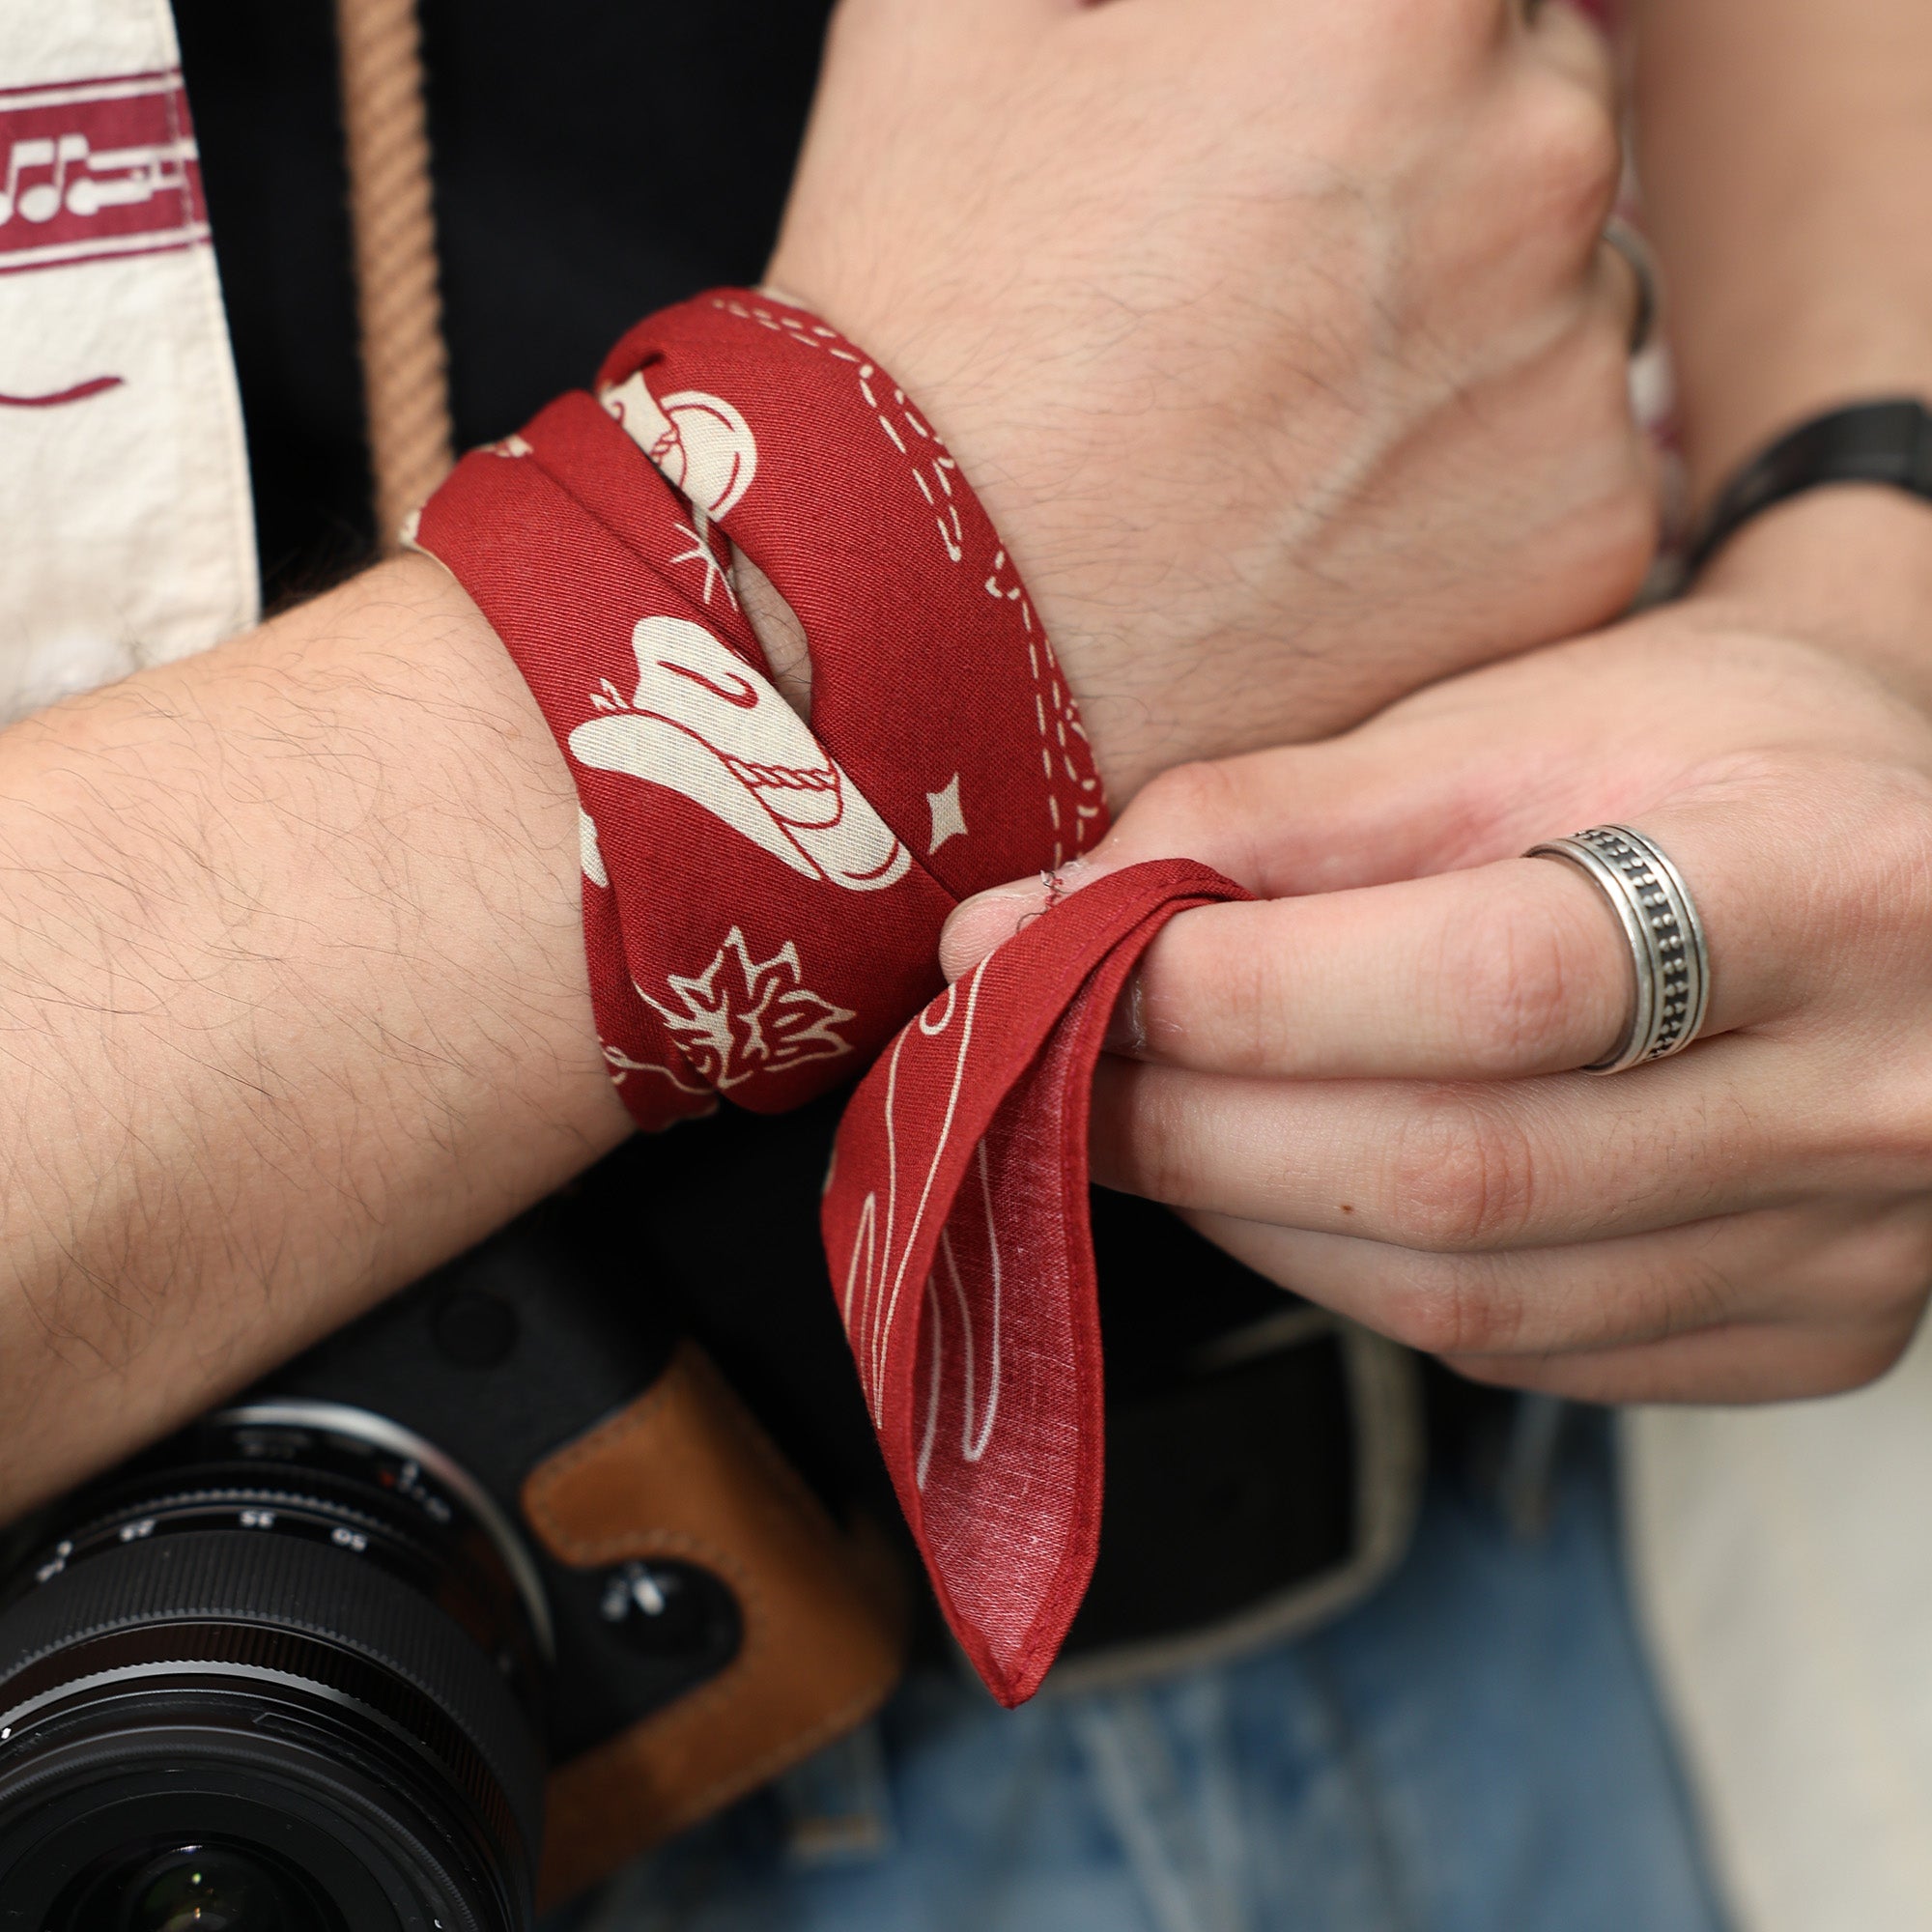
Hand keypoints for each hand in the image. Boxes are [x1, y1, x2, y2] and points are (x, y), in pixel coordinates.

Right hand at [770, 0, 1655, 797]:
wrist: (916, 647)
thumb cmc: (918, 339)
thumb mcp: (954, 16)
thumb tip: (1179, 8)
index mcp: (1402, 1)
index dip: (1343, 41)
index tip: (1268, 122)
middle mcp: (1543, 166)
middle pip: (1529, 99)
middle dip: (1416, 155)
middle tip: (1254, 272)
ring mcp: (1580, 371)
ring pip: (1558, 287)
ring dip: (1455, 316)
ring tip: (1274, 412)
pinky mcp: (1586, 540)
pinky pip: (1565, 459)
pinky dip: (1474, 480)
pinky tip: (1321, 516)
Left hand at [942, 493, 1931, 1402]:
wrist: (1913, 853)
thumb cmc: (1705, 749)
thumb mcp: (1518, 719)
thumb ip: (1280, 814)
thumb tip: (1045, 912)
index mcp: (1831, 886)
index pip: (1494, 981)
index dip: (1237, 993)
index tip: (1049, 959)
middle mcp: (1875, 1096)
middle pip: (1462, 1172)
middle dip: (1192, 1126)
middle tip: (1041, 1062)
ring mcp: (1852, 1247)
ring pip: (1471, 1298)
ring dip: (1248, 1216)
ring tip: (1134, 1119)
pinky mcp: (1810, 1333)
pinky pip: (1524, 1353)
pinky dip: (1351, 1277)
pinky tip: (1279, 1190)